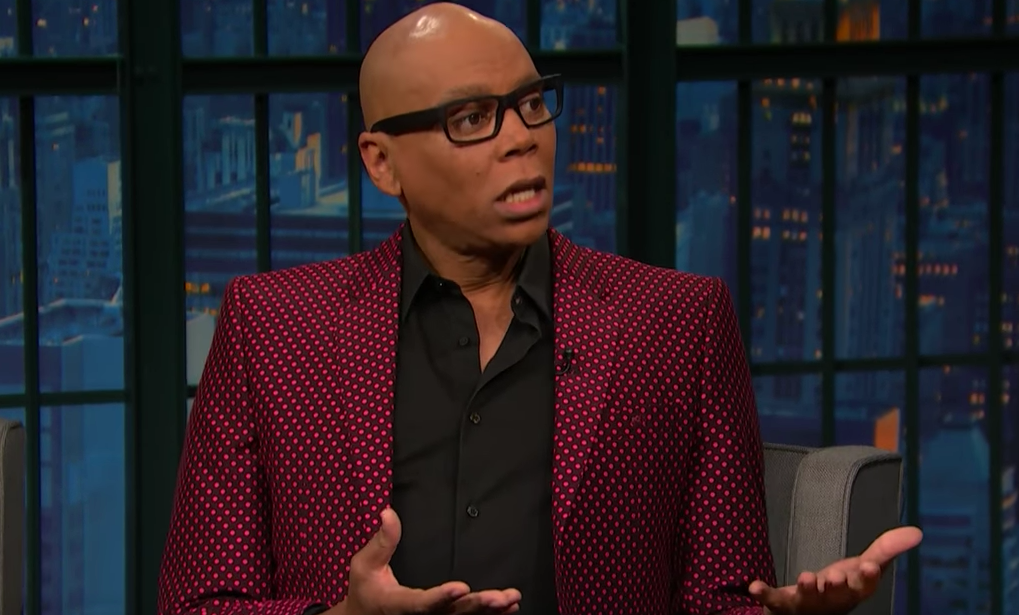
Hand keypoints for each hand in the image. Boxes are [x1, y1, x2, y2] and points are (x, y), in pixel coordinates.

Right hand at [333, 507, 521, 614]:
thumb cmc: (365, 590)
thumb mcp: (364, 566)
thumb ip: (381, 542)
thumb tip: (388, 512)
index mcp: (398, 605)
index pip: (421, 603)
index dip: (441, 597)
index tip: (462, 587)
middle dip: (476, 606)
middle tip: (499, 598)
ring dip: (489, 611)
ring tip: (511, 599)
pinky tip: (510, 608)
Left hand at [749, 526, 922, 614]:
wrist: (812, 608)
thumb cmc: (841, 586)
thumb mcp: (863, 566)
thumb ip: (886, 549)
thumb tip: (917, 532)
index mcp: (854, 591)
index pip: (865, 586)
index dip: (868, 577)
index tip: (871, 565)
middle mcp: (832, 601)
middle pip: (837, 596)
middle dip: (837, 587)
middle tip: (836, 576)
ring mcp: (807, 603)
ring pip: (808, 600)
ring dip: (807, 590)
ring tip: (806, 578)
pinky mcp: (783, 603)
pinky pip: (772, 600)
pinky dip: (764, 594)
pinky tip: (753, 586)